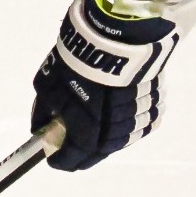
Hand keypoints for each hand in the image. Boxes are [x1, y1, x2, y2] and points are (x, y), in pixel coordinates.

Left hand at [30, 0, 178, 170]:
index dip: (60, 161)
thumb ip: (44, 111)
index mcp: (88, 135)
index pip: (72, 160)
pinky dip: (128, 118)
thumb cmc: (79, 62)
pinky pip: (140, 121)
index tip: (54, 158)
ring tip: (98, 119)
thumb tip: (40, 127)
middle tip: (73, 144)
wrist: (119, 36)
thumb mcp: (48, 85)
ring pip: (121, 138)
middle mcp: (115, 135)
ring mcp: (138, 121)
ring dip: (107, 133)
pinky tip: (118, 106)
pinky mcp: (155, 105)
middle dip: (84, 151)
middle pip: (99, 153)